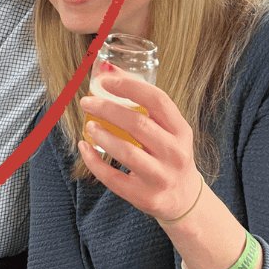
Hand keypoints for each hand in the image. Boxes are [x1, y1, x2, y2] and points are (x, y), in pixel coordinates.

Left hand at [77, 76, 202, 221]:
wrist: (183, 198)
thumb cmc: (169, 154)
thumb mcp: (169, 130)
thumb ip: (145, 104)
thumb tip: (109, 71)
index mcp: (181, 131)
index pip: (157, 100)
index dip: (129, 86)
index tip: (105, 80)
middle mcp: (175, 153)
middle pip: (137, 124)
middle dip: (107, 108)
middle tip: (87, 101)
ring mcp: (161, 177)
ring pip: (126, 152)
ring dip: (102, 135)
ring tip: (89, 125)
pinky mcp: (144, 197)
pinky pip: (113, 178)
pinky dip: (94, 161)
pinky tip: (84, 148)